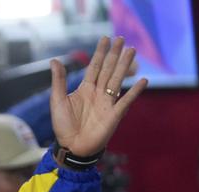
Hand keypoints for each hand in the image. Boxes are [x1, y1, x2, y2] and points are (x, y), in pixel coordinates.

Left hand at [50, 36, 147, 156]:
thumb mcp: (58, 100)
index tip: (106, 38)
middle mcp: (98, 93)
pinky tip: (144, 80)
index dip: (100, 53)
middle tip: (122, 38)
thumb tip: (54, 60)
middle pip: (108, 69)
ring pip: (118, 80)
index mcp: (85, 89)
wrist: (71, 146)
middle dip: (115, 54)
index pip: (94, 66)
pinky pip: (126, 101)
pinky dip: (135, 91)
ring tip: (132, 51)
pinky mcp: (114, 115)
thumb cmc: (63, 125)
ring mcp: (107, 103)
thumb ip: (59, 81)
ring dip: (125, 66)